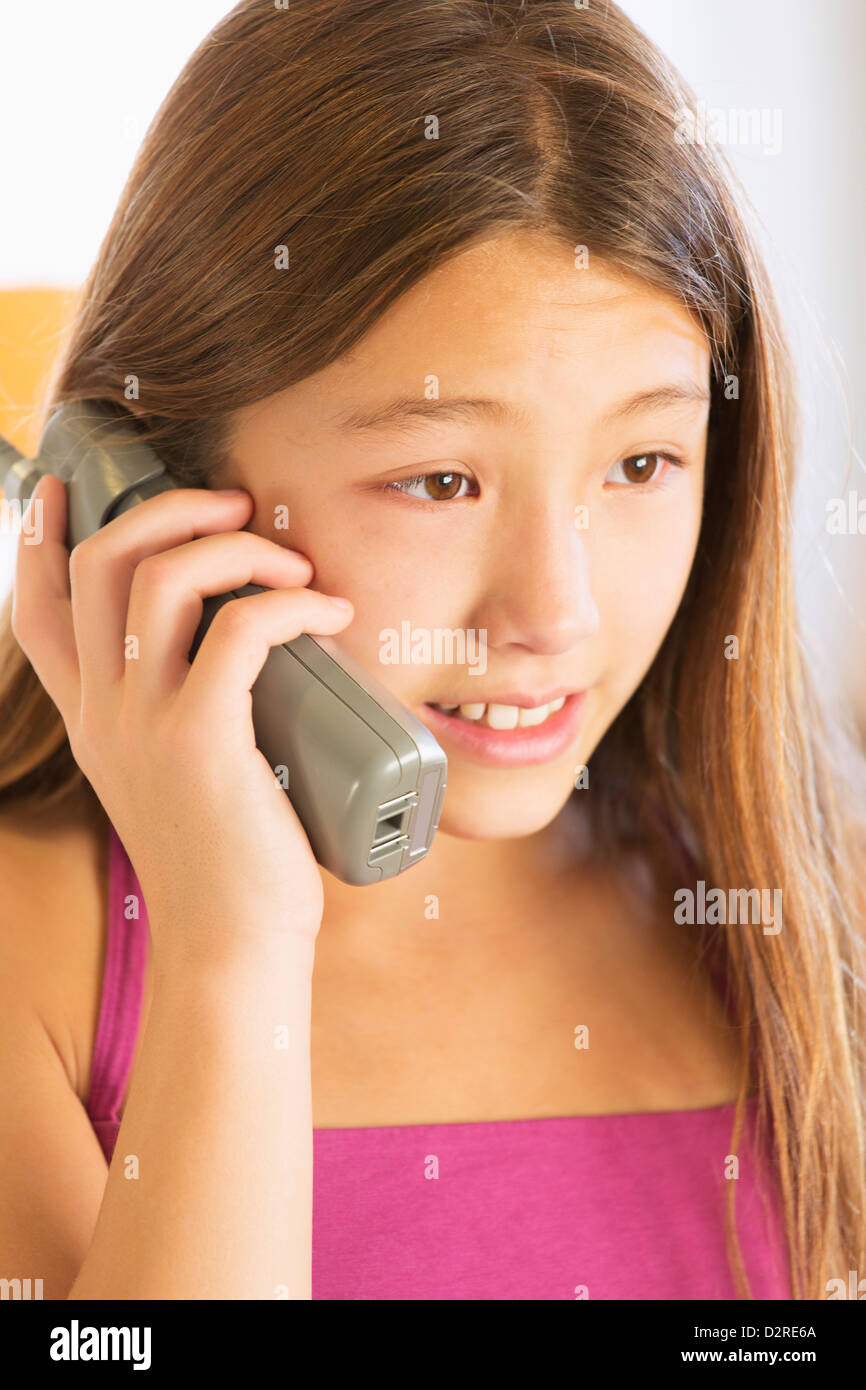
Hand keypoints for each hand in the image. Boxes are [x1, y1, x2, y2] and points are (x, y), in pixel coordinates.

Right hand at [12, 476, 354, 965]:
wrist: (232, 946)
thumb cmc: (229, 859)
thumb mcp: (180, 778)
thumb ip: (187, 712)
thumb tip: (246, 645)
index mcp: (88, 718)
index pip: (34, 607)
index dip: (38, 535)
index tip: (66, 484)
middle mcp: (100, 712)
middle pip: (98, 561)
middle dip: (166, 507)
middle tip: (232, 508)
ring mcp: (142, 724)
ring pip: (161, 576)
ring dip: (235, 545)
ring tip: (290, 565)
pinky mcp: (200, 739)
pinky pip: (240, 628)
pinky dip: (290, 601)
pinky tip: (328, 611)